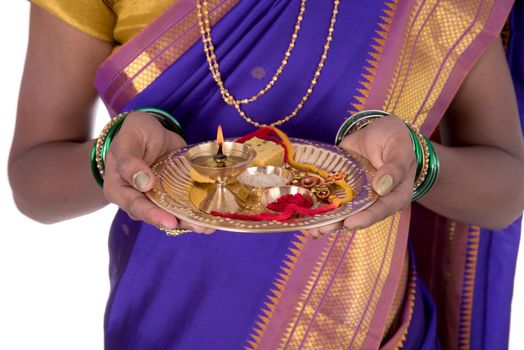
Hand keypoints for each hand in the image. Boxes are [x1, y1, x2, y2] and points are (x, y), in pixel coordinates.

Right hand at [103, 111, 214, 233]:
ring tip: (209, 225)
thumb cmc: (133, 134)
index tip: (170, 221)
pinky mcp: (174, 193)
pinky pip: (185, 205)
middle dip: (179, 223)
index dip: (153, 215)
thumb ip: (130, 161)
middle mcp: (139, 199)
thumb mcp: (128, 141)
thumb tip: (144, 183)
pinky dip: (198, 211)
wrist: (150, 130)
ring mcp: (158, 198)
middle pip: (158, 215)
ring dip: (192, 221)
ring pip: (174, 214)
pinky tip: (213, 216)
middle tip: (199, 226)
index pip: (136, 206)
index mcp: (120, 190)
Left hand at [305, 116, 415, 238]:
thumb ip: (394, 166)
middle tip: (322, 228)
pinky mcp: (342, 189)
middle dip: (340, 223)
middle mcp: (376, 200)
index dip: (366, 218)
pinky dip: (320, 208)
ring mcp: (358, 196)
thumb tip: (382, 187)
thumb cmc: (393, 138)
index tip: (350, 223)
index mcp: (395, 194)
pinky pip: (331, 199)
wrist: (376, 130)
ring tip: (311, 228)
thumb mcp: (398, 147)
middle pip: (359, 215)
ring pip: (343, 212)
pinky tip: (305, 216)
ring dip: (327, 221)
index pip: (382, 209)